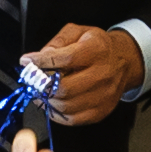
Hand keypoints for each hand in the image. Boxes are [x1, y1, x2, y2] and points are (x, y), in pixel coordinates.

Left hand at [22, 24, 144, 125]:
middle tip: (33, 81)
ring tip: (40, 92)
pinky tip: (51, 103)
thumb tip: (38, 58)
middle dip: (42, 86)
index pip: (66, 59)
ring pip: (66, 106)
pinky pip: (73, 119)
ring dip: (47, 101)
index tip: (28, 61)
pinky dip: (56, 113)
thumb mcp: (78, 32)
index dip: (42, 62)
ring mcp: (103, 95)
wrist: (123, 61)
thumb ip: (57, 42)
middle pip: (64, 87)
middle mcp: (103, 74)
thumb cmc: (97, 46)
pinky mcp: (101, 111)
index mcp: (97, 50)